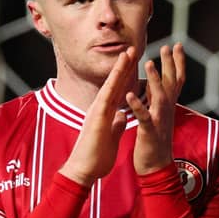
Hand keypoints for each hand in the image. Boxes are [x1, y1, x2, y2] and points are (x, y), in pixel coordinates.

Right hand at [59, 47, 137, 186]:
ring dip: (118, 69)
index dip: (127, 75)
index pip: (118, 89)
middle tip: (133, 47)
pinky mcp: (96, 119)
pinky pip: (106, 101)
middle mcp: (100, 108)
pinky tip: (118, 77)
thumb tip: (122, 115)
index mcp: (105, 112)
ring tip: (127, 53)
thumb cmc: (96, 155)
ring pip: (110, 86)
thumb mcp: (111, 135)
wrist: (83, 170)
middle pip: (114, 83)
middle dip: (124, 65)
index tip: (135, 61)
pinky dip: (112, 87)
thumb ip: (116, 124)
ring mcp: (97, 112)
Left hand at [126, 43, 185, 174]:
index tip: (177, 45)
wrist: (155, 167)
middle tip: (169, 46)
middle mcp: (167, 111)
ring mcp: (159, 121)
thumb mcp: (160, 116)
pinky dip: (137, 105)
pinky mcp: (149, 132)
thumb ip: (159, 100)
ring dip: (155, 79)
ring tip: (149, 63)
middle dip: (170, 64)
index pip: (176, 80)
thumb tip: (159, 84)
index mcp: (167, 106)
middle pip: (172, 84)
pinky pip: (144, 117)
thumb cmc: (155, 142)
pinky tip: (130, 95)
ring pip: (159, 97)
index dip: (177, 63)